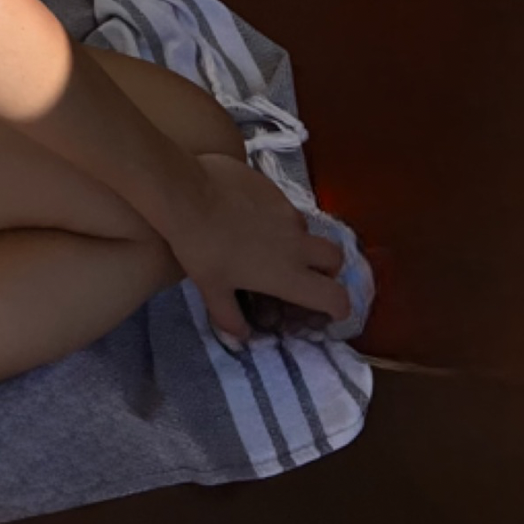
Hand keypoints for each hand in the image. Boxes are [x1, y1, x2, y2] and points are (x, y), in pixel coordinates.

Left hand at [165, 152, 349, 342]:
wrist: (185, 192)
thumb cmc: (200, 247)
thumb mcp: (211, 289)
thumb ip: (229, 317)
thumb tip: (241, 337)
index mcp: (288, 274)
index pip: (336, 297)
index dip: (338, 307)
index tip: (329, 310)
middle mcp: (296, 242)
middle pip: (335, 257)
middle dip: (327, 268)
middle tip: (303, 273)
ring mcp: (286, 210)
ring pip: (306, 228)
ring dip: (297, 240)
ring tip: (266, 242)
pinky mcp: (272, 186)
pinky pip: (283, 205)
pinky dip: (275, 215)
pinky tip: (247, 215)